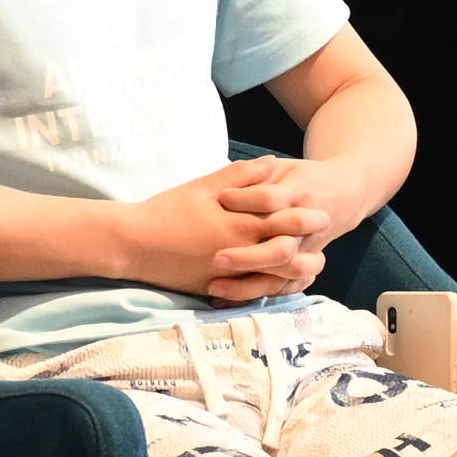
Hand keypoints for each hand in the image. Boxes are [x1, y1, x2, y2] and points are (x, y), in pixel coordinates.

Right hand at [109, 161, 325, 304]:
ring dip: (298, 272)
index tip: (321, 212)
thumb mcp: (203, 186)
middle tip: (322, 243)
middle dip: (311, 246)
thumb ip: (240, 175)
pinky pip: (255, 292)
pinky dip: (273, 287)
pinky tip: (281, 281)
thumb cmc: (166, 210)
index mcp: (240, 223)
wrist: (134, 243)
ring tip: (311, 263)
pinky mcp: (218, 288)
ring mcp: (230, 274)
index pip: (288, 220)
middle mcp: (240, 251)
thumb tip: (272, 163)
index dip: (309, 217)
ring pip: (277, 278)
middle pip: (290, 253)